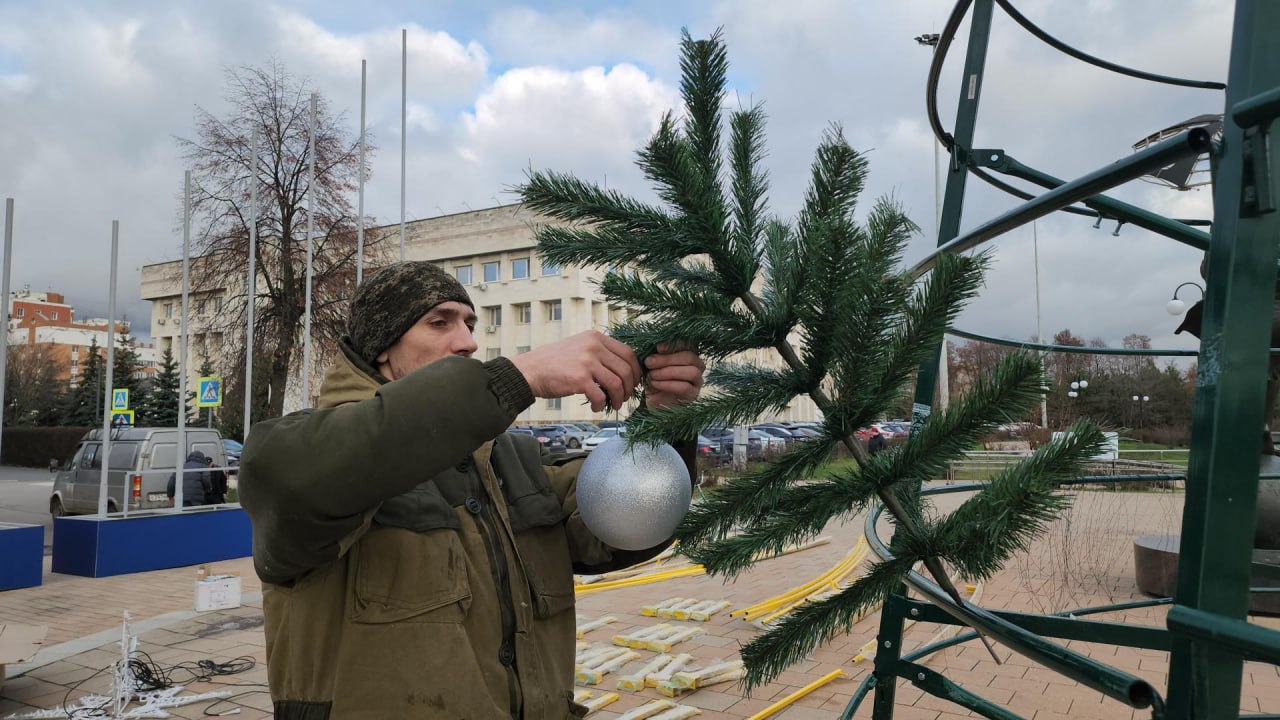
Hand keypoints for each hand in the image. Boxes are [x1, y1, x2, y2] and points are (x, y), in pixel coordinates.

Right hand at [510, 330, 643, 412]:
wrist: (530, 370)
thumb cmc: (553, 362)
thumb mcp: (578, 346)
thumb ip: (599, 352)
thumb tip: (622, 369)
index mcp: (596, 337)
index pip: (628, 353)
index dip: (635, 370)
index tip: (634, 382)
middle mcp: (594, 346)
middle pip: (626, 369)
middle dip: (629, 388)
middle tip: (624, 397)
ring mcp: (587, 362)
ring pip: (617, 384)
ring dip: (618, 398)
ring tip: (613, 404)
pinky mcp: (580, 379)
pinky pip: (601, 396)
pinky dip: (601, 405)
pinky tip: (596, 407)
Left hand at [643, 345, 704, 409]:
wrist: (652, 400)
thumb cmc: (654, 378)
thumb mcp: (653, 363)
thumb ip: (656, 353)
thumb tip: (655, 346)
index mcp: (688, 353)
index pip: (689, 344)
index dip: (674, 345)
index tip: (657, 348)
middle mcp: (697, 365)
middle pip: (690, 357)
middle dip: (668, 359)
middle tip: (649, 362)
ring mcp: (698, 381)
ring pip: (691, 372)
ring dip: (669, 372)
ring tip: (652, 374)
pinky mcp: (694, 395)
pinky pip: (685, 387)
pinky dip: (668, 384)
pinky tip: (655, 383)